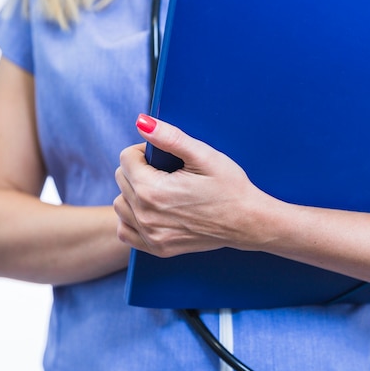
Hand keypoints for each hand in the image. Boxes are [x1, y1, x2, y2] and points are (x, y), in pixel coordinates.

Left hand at [114, 114, 266, 257]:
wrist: (248, 222)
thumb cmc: (230, 187)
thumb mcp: (203, 156)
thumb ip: (169, 137)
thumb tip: (142, 122)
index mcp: (152, 190)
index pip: (126, 158)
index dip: (144, 151)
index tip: (163, 156)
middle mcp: (145, 216)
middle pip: (121, 179)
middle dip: (139, 169)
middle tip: (166, 172)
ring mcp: (150, 235)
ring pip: (120, 204)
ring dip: (133, 193)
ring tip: (160, 190)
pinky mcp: (157, 248)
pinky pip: (125, 230)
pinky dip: (133, 218)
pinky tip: (152, 211)